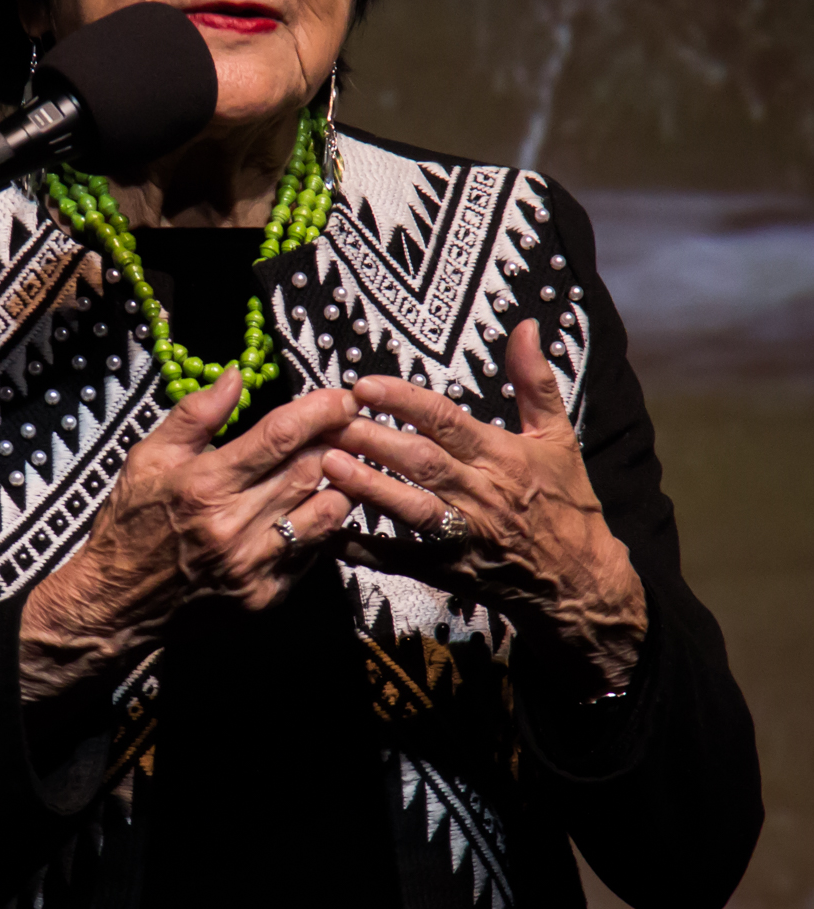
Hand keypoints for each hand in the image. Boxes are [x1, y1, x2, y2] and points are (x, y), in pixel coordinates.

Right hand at [20, 370, 356, 701]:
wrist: (116, 601)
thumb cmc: (132, 521)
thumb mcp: (149, 456)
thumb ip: (195, 413)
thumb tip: (235, 375)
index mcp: (204, 484)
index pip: (279, 436)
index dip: (319, 411)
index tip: (342, 397)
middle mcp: (233, 526)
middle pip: (310, 470)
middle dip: (337, 441)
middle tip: (348, 424)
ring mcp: (252, 565)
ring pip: (325, 513)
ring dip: (339, 483)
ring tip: (338, 464)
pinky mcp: (264, 595)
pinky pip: (312, 551)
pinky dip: (320, 524)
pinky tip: (313, 506)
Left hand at [320, 319, 646, 694]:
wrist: (581, 581)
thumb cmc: (565, 502)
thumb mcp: (558, 437)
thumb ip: (534, 381)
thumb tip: (527, 327)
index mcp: (502, 456)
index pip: (446, 421)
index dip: (404, 401)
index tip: (365, 385)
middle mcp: (481, 494)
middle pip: (421, 461)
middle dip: (373, 439)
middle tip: (331, 419)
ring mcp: (464, 535)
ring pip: (410, 507)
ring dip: (368, 486)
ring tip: (327, 463)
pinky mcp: (449, 570)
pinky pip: (402, 560)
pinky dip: (367, 549)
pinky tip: (332, 532)